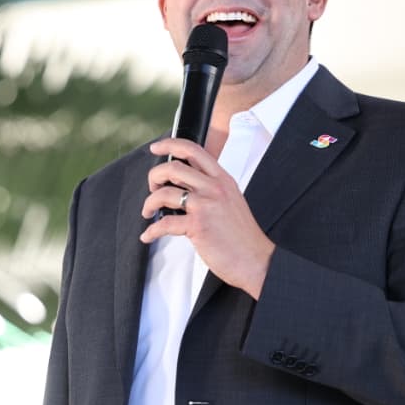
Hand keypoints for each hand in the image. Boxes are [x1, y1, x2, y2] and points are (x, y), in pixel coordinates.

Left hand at [141, 137, 274, 298]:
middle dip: (154, 176)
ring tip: (148, 212)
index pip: (194, 150)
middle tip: (152, 187)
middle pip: (173, 168)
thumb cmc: (242, 236)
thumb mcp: (231, 201)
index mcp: (223, 179)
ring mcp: (206, 206)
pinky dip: (151, 230)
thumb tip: (184, 185)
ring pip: (164, 193)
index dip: (170, 144)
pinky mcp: (198, 226)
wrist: (256, 260)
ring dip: (149, 203)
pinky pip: (164, 223)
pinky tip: (149, 235)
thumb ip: (212, 188)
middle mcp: (214, 188)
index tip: (156, 148)